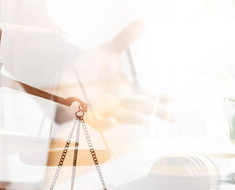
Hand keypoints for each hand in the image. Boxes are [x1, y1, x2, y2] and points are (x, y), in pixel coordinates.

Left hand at [51, 19, 172, 129]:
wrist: (62, 77)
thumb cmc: (88, 68)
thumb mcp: (108, 50)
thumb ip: (126, 38)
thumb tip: (144, 21)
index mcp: (128, 92)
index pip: (150, 98)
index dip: (162, 99)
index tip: (172, 97)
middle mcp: (121, 104)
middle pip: (143, 110)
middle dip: (157, 112)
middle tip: (171, 116)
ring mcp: (107, 112)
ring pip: (125, 119)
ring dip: (134, 119)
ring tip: (144, 119)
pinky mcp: (91, 117)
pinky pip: (100, 124)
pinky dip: (107, 123)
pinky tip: (113, 121)